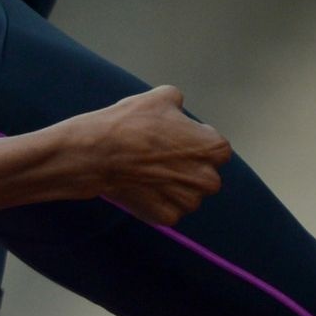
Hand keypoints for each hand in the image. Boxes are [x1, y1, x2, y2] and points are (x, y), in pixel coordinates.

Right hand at [68, 85, 232, 225]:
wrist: (99, 154)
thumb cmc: (131, 123)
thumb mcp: (161, 96)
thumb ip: (179, 105)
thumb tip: (178, 110)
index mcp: (214, 148)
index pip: (215, 150)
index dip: (193, 144)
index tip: (173, 142)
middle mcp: (209, 178)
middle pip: (204, 176)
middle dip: (187, 170)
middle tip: (160, 160)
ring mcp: (188, 202)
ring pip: (187, 196)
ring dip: (173, 188)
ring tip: (148, 174)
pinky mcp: (167, 218)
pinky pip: (168, 211)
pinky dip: (156, 203)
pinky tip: (140, 189)